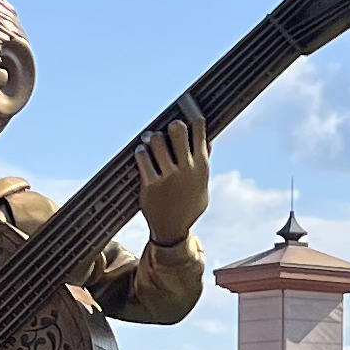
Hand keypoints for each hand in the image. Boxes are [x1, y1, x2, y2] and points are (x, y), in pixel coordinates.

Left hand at [136, 104, 209, 245]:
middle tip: (167, 132)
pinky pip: (142, 157)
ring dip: (152, 138)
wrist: (173, 230)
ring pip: (157, 140)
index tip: (187, 118)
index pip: (199, 129)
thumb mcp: (202, 185)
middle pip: (177, 129)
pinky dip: (141, 152)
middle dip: (171, 126)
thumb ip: (204, 163)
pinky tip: (142, 154)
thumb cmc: (189, 205)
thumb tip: (209, 140)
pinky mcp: (150, 184)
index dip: (192, 120)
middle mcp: (186, 169)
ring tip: (150, 142)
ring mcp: (168, 177)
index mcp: (201, 166)